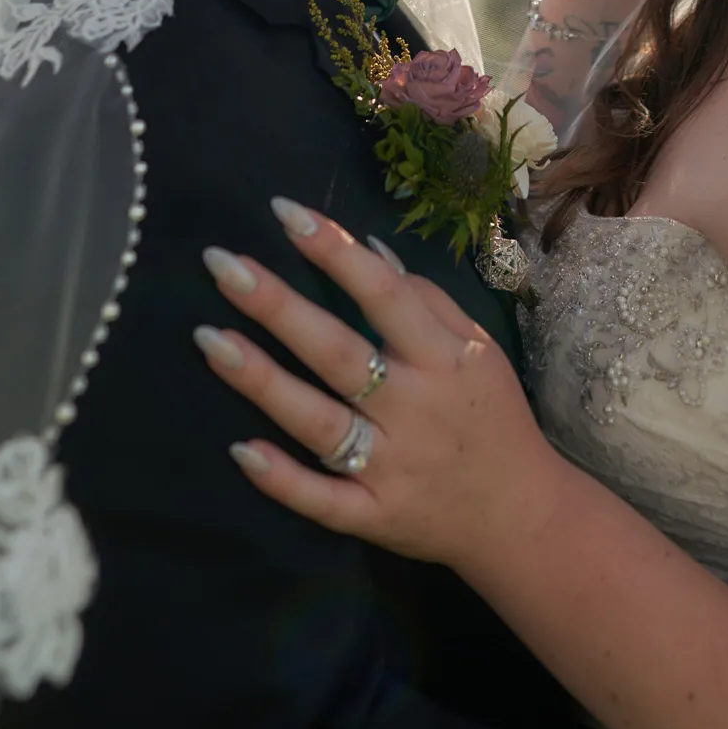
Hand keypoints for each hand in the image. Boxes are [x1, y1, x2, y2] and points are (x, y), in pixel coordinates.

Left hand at [196, 201, 567, 574]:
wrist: (518, 513)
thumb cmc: (492, 415)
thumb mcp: (478, 348)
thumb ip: (426, 300)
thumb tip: (367, 249)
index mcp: (443, 357)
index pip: (383, 293)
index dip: (334, 251)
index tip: (285, 213)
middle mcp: (414, 407)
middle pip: (337, 351)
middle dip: (278, 306)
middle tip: (222, 265)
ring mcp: (390, 465)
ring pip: (318, 422)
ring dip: (262, 380)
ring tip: (209, 339)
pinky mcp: (374, 515)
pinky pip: (321, 498)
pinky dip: (282, 478)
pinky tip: (241, 449)